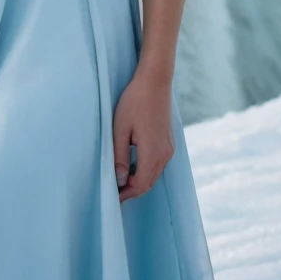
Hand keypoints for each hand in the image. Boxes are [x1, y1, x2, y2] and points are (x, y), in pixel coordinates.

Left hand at [112, 67, 174, 202]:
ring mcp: (169, 148)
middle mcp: (165, 154)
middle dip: (131, 191)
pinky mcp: (168, 142)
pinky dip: (144, 171)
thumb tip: (120, 181)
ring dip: (138, 181)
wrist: (155, 81)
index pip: (139, 185)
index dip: (125, 194)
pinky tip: (131, 167)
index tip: (111, 198)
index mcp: (153, 153)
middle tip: (113, 194)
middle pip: (148, 183)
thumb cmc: (134, 102)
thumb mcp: (120, 130)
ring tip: (119, 183)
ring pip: (153, 174)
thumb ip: (120, 157)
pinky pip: (157, 164)